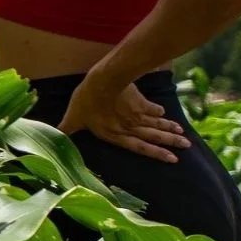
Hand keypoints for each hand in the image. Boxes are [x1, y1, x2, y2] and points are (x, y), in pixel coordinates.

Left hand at [57, 70, 191, 162]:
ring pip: (157, 125)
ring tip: (183, 135)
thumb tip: (53, 134)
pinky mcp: (140, 101)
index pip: (139, 148)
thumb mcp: (74, 116)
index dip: (156, 154)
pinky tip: (166, 113)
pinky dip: (160, 112)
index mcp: (115, 135)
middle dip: (170, 142)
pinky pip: (153, 108)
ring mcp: (138, 115)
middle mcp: (130, 128)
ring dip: (170, 129)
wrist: (104, 80)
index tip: (172, 159)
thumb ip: (67, 128)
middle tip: (186, 146)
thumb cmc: (87, 100)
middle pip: (154, 137)